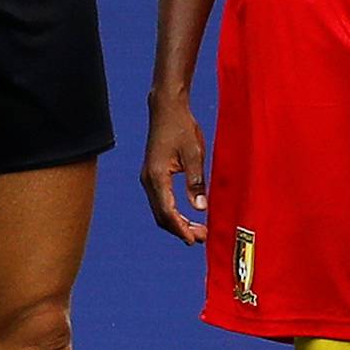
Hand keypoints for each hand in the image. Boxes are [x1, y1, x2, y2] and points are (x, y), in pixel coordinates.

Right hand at [141, 88, 207, 243]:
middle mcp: (148, 180)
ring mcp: (148, 178)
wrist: (166, 108)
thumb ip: (196, 181)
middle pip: (161, 216)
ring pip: (160, 210)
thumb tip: (200, 208)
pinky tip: (187, 215)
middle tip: (202, 238)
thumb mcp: (194, 153)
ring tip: (198, 230)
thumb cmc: (181, 127)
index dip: (181, 229)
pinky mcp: (153, 174)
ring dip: (177, 223)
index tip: (195, 240)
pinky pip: (161, 201)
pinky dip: (173, 212)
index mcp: (157, 176)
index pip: (167, 212)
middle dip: (180, 230)